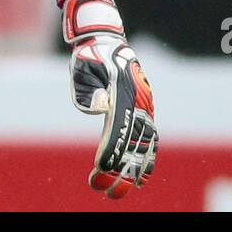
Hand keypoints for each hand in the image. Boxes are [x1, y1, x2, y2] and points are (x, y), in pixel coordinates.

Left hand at [63, 0, 157, 197]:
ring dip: (136, 167)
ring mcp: (144, 104)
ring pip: (146, 142)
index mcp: (121, 92)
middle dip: (120, 169)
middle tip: (106, 191)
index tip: (100, 170)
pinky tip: (141, 173)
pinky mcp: (144, 106)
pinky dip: (147, 155)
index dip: (110, 152)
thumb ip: (88, 88)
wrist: (106, 39)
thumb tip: (100, 107)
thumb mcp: (82, 67)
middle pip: (133, 141)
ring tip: (124, 189)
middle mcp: (138, 100)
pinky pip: (150, 135)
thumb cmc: (89, 56)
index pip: (117, 129)